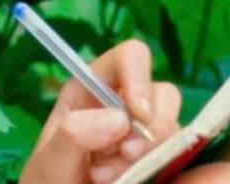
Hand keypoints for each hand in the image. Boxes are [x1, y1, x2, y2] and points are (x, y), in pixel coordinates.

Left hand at [20, 39, 181, 183]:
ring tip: (113, 179)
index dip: (139, 77)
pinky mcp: (160, 157)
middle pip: (163, 93)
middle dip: (151, 129)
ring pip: (174, 126)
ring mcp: (145, 131)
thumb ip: (74, 135)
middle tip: (125, 157)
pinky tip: (135, 181)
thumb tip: (119, 118)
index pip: (128, 57)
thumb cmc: (50, 181)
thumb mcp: (51, 159)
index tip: (138, 116)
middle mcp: (124, 104)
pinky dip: (162, 169)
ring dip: (151, 154)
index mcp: (93, 88)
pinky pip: (179, 154)